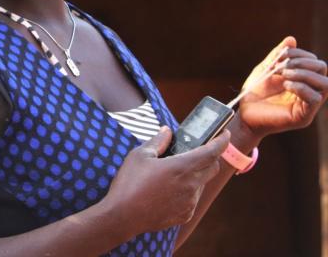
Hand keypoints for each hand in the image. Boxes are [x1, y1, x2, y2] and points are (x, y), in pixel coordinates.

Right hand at [103, 127, 227, 234]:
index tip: (224, 134)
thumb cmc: (129, 183)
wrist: (123, 216)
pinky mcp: (185, 214)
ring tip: (171, 174)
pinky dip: (186, 191)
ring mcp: (190, 202)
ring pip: (201, 183)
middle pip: (212, 167)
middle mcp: (191, 185)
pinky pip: (192, 199)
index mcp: (182, 167)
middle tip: (194, 152)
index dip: (221, 141)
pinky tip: (166, 191)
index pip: (212, 151)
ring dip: (194, 175)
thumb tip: (167, 131)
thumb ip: (157, 141)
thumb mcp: (140, 155)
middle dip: (209, 157)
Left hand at [237, 36, 327, 138]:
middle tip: (283, 66)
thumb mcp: (265, 69)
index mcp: (303, 80)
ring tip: (284, 75)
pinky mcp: (303, 116)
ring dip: (303, 74)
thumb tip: (291, 39)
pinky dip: (301, 87)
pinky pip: (315, 99)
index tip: (280, 57)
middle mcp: (309, 91)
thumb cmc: (254, 93)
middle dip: (303, 63)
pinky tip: (285, 85)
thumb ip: (278, 56)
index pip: (315, 62)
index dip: (300, 54)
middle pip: (322, 70)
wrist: (243, 114)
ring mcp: (308, 105)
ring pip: (325, 84)